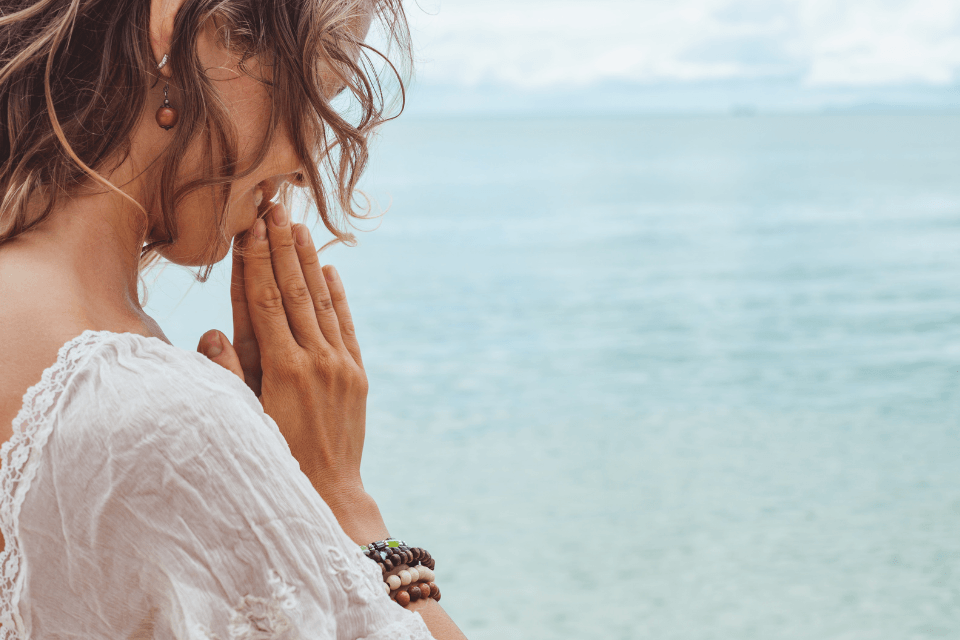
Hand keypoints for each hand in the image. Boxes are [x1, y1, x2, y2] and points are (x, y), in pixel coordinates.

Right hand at [197, 203, 385, 541]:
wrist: (331, 493)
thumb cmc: (277, 460)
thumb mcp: (246, 420)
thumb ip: (228, 376)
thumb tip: (211, 333)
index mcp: (283, 369)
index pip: (266, 301)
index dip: (259, 261)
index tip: (253, 227)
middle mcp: (316, 360)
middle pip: (295, 292)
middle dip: (283, 247)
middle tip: (275, 208)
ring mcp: (341, 365)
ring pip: (322, 302)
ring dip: (310, 262)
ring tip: (300, 227)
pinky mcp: (358, 374)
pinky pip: (346, 325)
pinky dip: (338, 296)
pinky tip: (330, 270)